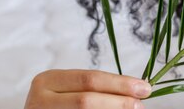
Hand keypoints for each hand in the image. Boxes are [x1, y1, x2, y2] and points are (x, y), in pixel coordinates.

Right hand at [24, 69, 151, 108]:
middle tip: (140, 104)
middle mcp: (40, 100)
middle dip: (119, 101)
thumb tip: (136, 89)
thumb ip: (97, 87)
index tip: (144, 87)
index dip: (120, 83)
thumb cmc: (58, 103)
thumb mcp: (69, 89)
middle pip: (87, 100)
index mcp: (47, 81)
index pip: (90, 79)